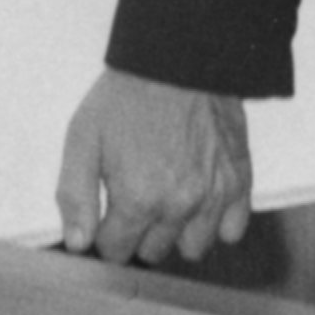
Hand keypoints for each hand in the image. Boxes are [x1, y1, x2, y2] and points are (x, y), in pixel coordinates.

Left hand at [58, 67, 253, 264]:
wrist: (177, 62)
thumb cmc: (125, 98)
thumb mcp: (82, 141)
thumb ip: (75, 196)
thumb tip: (76, 243)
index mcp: (137, 200)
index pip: (116, 250)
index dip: (104, 235)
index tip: (104, 218)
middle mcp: (179, 207)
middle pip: (152, 251)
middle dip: (137, 234)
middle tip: (132, 201)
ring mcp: (214, 197)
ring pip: (193, 247)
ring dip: (175, 233)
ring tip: (164, 202)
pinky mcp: (239, 182)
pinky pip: (231, 230)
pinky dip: (215, 223)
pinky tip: (198, 202)